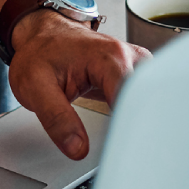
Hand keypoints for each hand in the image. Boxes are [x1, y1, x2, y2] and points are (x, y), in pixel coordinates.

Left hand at [8, 10, 147, 158]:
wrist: (41, 36)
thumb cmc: (38, 54)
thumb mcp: (34, 87)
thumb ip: (56, 118)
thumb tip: (77, 148)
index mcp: (110, 57)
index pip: (134, 99)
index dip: (131, 128)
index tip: (123, 149)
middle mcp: (131, 58)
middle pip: (152, 101)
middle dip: (143, 128)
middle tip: (129, 152)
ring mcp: (137, 66)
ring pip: (154, 101)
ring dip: (144, 122)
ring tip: (130, 141)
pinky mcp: (136, 76)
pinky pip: (146, 100)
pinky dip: (140, 117)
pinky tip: (130, 130)